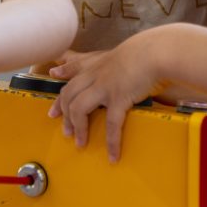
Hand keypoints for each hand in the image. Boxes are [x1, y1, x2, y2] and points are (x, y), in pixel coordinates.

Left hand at [47, 36, 160, 161]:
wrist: (154, 52)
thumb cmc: (142, 52)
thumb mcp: (119, 53)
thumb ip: (105, 61)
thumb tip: (97, 67)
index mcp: (94, 64)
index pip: (71, 72)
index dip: (60, 86)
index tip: (53, 102)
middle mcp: (93, 75)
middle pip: (68, 94)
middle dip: (63, 113)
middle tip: (66, 131)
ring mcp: (104, 87)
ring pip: (79, 108)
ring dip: (78, 128)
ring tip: (80, 143)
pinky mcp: (118, 98)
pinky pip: (111, 124)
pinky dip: (111, 141)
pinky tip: (113, 154)